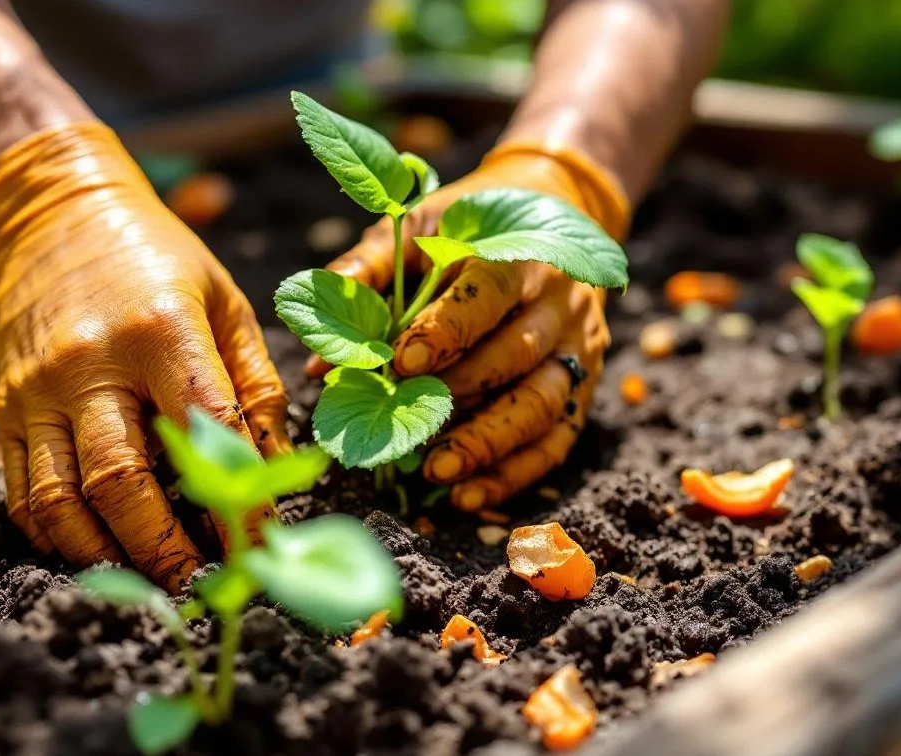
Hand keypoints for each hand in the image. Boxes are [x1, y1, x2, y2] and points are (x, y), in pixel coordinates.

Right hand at [0, 123, 288, 591]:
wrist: (51, 211)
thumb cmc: (158, 255)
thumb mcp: (225, 299)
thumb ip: (255, 382)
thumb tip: (275, 465)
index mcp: (161, 330)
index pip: (207, 432)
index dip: (238, 499)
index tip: (259, 547)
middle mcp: (92, 364)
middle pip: (122, 482)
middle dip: (164, 550)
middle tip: (200, 587)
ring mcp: (37, 389)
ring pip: (61, 500)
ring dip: (106, 557)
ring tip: (147, 586)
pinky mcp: (2, 406)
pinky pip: (22, 492)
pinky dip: (56, 537)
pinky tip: (93, 553)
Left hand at [311, 143, 628, 510]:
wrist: (559, 206)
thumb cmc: (471, 222)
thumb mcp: (420, 227)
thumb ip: (367, 275)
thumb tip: (317, 356)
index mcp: (519, 254)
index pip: (487, 295)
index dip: (446, 331)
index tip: (401, 362)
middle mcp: (559, 302)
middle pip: (515, 356)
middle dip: (457, 396)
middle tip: (402, 428)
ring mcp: (578, 346)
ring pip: (540, 404)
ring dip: (488, 444)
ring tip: (436, 474)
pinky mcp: (583, 384)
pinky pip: (556, 438)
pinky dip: (514, 473)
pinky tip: (470, 497)